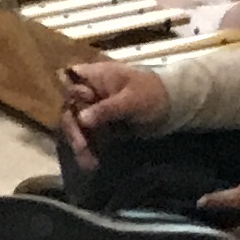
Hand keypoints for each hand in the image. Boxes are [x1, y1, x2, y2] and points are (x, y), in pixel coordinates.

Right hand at [54, 58, 171, 170]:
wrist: (172, 108)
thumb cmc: (151, 94)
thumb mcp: (130, 100)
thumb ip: (106, 108)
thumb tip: (81, 118)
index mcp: (94, 76)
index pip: (68, 84)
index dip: (67, 100)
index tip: (75, 117)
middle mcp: (88, 92)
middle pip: (69, 108)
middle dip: (73, 129)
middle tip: (81, 146)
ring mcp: (92, 109)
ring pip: (76, 125)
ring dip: (79, 143)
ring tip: (88, 163)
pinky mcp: (99, 125)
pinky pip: (87, 136)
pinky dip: (88, 150)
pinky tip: (91, 163)